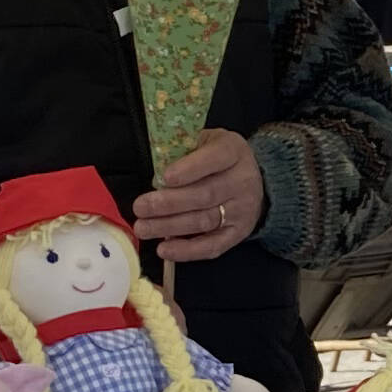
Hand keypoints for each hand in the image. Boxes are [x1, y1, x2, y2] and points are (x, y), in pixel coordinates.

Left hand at [137, 132, 264, 263]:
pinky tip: (164, 249)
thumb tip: (153, 172)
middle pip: (205, 195)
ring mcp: (242, 210)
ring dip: (170, 227)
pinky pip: (212, 246)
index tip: (164, 177)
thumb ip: (183, 151)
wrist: (251, 181)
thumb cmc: (217, 159)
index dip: (189, 169)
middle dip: (169, 203)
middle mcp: (242, 182)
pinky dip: (187, 250)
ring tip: (143, 228)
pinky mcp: (237, 234)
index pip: (214, 159)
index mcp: (233, 152)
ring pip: (204, 221)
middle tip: (140, 207)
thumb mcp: (204, 141)